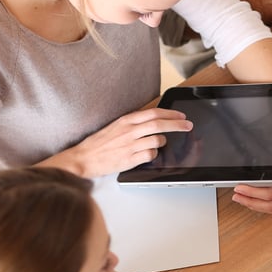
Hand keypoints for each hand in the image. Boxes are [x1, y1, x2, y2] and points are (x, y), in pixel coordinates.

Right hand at [42, 108, 191, 178]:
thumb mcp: (116, 126)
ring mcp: (130, 145)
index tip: (182, 115)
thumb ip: (133, 123)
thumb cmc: (99, 143)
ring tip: (159, 144)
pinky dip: (153, 154)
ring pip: (157, 140)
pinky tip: (148, 154)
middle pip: (160, 124)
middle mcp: (129, 131)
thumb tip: (154, 120)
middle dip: (177, 124)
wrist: (83, 158)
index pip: (154, 113)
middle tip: (188, 126)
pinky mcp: (129, 159)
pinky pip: (150, 155)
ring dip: (163, 142)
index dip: (171, 113)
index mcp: (126, 120)